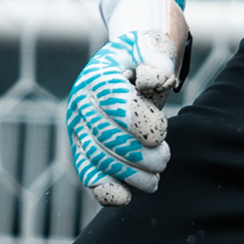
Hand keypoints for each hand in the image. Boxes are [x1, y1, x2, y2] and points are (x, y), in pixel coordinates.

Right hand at [66, 0, 190, 206]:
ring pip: (98, 159)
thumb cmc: (145, 57)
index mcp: (98, 76)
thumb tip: (155, 81)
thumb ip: (157, 57)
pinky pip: (88, 174)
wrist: (129, 66)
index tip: (162, 134)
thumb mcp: (153, 46)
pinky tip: (127, 198)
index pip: (115, 104)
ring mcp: (79, 128)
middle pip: (106, 136)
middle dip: (139, 154)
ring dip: (130, 175)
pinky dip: (105, 190)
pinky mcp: (83, 149)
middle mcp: (82, 103)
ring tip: (156, 178)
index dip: (140, 123)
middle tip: (165, 159)